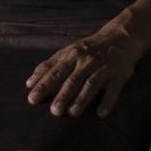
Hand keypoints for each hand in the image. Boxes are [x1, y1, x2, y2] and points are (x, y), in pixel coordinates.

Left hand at [26, 25, 143, 118]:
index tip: (32, 99)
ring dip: (82, 99)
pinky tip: (101, 114)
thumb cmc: (88, 49)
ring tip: (72, 113)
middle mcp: (87, 60)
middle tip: (54, 111)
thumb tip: (28, 83)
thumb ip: (48, 66)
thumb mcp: (68, 52)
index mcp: (72, 55)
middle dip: (63, 95)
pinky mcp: (119, 74)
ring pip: (91, 84)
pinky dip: (108, 101)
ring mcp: (104, 67)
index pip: (55, 72)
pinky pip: (114, 89)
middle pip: (73, 79)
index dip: (44, 85)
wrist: (121, 37)